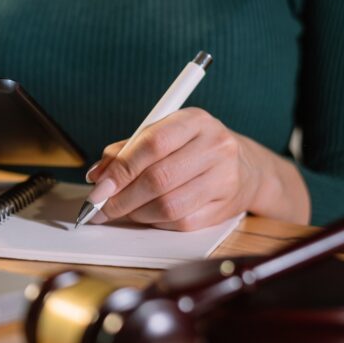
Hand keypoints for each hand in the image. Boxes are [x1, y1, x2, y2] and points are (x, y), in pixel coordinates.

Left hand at [85, 108, 309, 229]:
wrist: (246, 168)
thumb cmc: (193, 149)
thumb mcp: (163, 135)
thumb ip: (127, 151)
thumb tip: (97, 176)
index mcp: (195, 120)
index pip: (152, 144)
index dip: (120, 169)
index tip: (98, 187)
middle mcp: (215, 146)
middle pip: (158, 178)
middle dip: (121, 198)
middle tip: (100, 207)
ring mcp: (224, 178)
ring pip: (168, 205)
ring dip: (136, 213)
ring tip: (123, 210)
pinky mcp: (225, 207)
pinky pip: (180, 222)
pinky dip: (155, 222)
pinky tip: (148, 214)